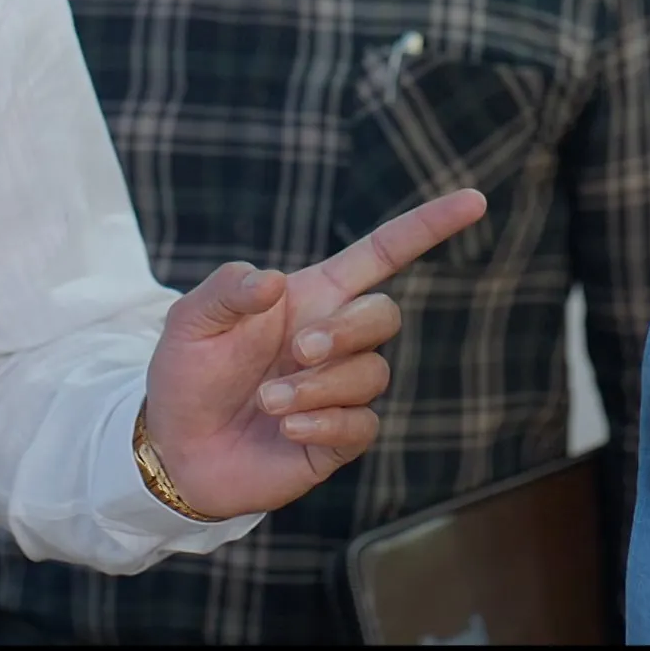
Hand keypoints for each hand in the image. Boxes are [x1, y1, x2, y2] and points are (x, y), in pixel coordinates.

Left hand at [141, 188, 486, 520]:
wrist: (174, 450)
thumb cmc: (186, 375)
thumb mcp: (191, 321)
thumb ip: (227, 290)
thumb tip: (274, 282)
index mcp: (311, 297)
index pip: (382, 254)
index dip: (428, 226)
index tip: (474, 200)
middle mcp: (333, 340)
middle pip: (385, 315)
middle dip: (347, 330)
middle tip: (298, 351)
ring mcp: (339, 390)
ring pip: (372, 373)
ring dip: (321, 384)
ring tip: (269, 401)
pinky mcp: (338, 437)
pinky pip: (363, 423)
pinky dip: (327, 420)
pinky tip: (288, 426)